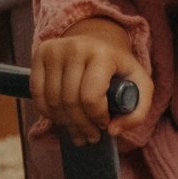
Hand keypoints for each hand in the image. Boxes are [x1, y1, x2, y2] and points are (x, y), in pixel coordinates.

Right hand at [32, 18, 153, 143]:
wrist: (99, 41)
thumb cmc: (119, 69)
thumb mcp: (140, 86)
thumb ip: (137, 113)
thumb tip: (112, 131)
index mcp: (103, 54)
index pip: (90, 97)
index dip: (97, 118)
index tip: (105, 124)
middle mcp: (77, 48)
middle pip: (70, 101)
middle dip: (81, 126)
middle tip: (90, 137)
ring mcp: (56, 49)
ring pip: (53, 100)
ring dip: (64, 123)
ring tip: (77, 132)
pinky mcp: (41, 53)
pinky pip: (37, 92)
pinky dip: (47, 112)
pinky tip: (61, 118)